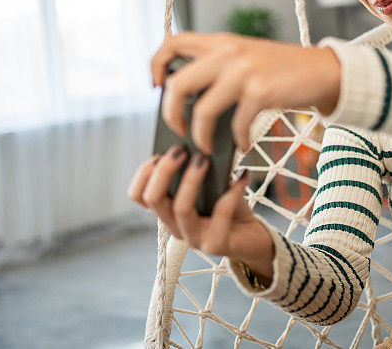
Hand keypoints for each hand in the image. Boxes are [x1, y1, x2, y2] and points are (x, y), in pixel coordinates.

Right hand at [126, 144, 274, 277]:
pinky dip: (233, 190)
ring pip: (181, 208)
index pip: (138, 196)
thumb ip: (199, 171)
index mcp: (168, 211)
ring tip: (205, 159)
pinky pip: (220, 214)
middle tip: (181, 149)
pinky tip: (243, 175)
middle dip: (164, 170)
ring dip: (191, 179)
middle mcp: (175, 227)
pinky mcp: (216, 245)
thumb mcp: (211, 186)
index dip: (144, 173)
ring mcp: (193, 239)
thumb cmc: (229, 207)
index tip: (160, 153)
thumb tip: (199, 145)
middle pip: (153, 198)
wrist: (253, 237)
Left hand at [150, 32, 340, 153]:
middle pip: (176, 83)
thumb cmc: (282, 71)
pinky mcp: (261, 91)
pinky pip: (235, 124)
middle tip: (178, 128)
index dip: (155, 65)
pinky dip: (237, 140)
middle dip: (170, 113)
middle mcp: (228, 52)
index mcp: (221, 42)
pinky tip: (244, 144)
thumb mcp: (246, 58)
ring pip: (201, 110)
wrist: (324, 71)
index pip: (172, 42)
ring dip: (200, 136)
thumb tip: (184, 98)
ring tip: (207, 147)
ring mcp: (244, 71)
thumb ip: (218, 66)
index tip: (156, 88)